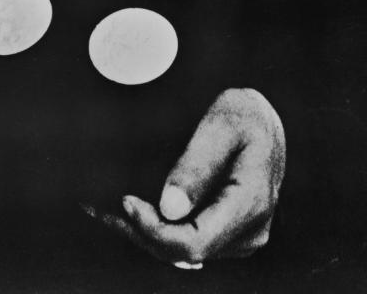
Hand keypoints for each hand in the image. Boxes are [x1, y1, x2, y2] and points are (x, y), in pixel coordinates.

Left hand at [86, 88, 285, 266]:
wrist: (265, 122)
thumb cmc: (242, 115)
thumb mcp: (221, 124)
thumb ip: (197, 164)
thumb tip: (169, 209)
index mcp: (251, 204)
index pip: (194, 242)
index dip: (154, 230)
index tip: (126, 202)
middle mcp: (249, 232)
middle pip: (184, 251)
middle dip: (141, 232)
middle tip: (101, 208)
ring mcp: (241, 238)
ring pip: (183, 252)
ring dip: (146, 233)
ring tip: (106, 211)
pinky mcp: (229, 236)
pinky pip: (189, 242)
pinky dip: (159, 230)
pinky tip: (132, 213)